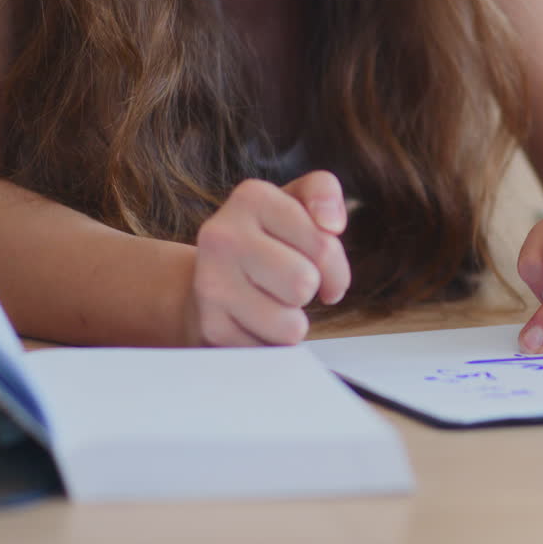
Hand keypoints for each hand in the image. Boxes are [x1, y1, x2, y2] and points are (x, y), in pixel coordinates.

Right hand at [183, 171, 350, 346]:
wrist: (207, 282)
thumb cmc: (264, 242)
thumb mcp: (294, 204)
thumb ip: (322, 192)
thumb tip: (332, 222)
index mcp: (252, 197)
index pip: (324, 244)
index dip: (335, 265)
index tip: (321, 266)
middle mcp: (222, 235)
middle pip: (304, 282)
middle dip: (310, 291)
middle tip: (294, 286)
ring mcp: (210, 283)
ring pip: (290, 325)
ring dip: (292, 322)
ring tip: (272, 303)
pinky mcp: (210, 327)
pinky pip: (270, 351)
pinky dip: (270, 342)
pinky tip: (253, 322)